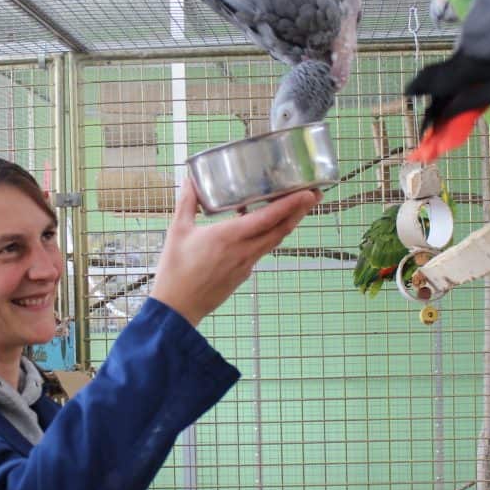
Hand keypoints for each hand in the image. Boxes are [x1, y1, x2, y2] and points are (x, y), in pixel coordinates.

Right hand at [151, 178, 320, 326]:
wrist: (177, 308)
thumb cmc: (175, 270)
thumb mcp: (177, 231)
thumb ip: (187, 203)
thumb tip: (190, 180)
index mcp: (229, 237)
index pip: (268, 219)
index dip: (291, 205)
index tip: (308, 194)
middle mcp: (244, 251)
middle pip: (281, 230)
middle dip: (300, 211)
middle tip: (314, 195)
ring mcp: (246, 265)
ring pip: (274, 241)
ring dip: (288, 224)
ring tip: (298, 208)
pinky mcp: (243, 274)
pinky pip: (262, 251)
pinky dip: (270, 236)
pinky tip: (266, 229)